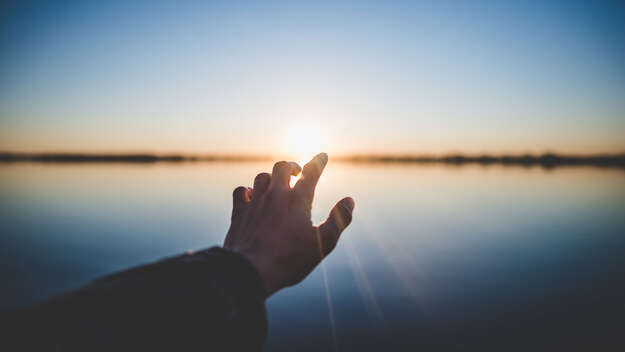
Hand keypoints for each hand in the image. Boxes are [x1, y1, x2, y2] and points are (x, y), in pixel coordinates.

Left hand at [224, 153, 353, 296]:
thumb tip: (349, 200)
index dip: (318, 161)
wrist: (250, 270)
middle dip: (292, 166)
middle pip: (282, 167)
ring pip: (261, 177)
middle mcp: (275, 195)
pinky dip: (248, 190)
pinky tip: (251, 196)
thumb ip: (339, 220)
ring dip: (271, 178)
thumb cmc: (290, 259)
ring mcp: (255, 202)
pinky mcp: (239, 213)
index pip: (311, 171)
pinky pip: (241, 191)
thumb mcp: (323, 243)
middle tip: (297, 172)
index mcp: (298, 199)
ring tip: (276, 185)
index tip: (322, 156)